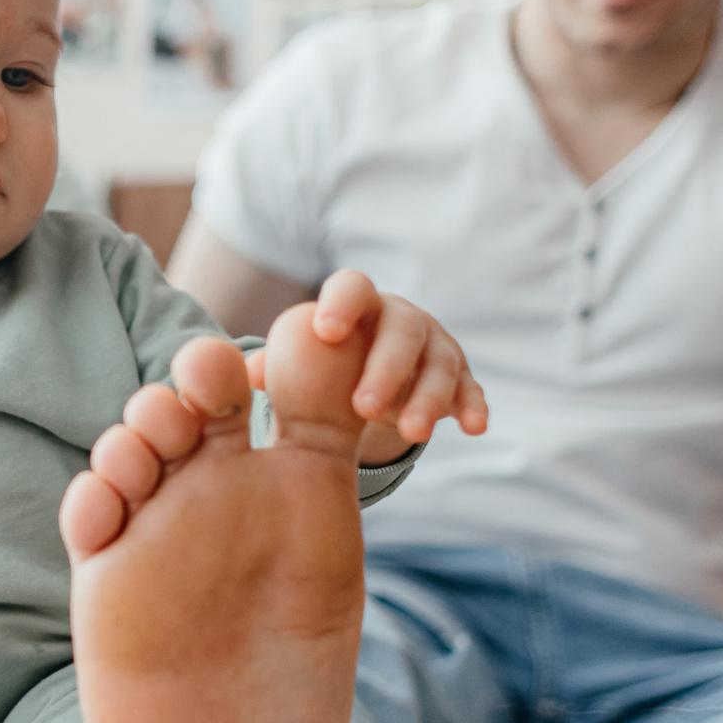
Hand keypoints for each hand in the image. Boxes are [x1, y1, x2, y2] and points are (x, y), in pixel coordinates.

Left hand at [248, 270, 488, 464]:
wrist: (376, 376)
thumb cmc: (329, 367)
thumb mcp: (306, 365)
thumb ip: (278, 367)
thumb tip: (249, 374)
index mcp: (360, 305)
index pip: (353, 288)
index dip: (341, 304)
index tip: (326, 332)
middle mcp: (402, 318)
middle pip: (402, 330)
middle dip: (385, 367)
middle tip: (363, 408)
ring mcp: (436, 346)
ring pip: (439, 364)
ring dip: (428, 397)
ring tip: (414, 433)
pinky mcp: (460, 378)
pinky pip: (469, 389)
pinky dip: (472, 406)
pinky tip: (473, 427)